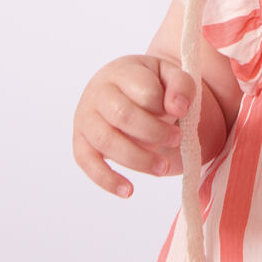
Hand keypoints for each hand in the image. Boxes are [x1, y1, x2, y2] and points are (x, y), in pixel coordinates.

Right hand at [73, 54, 195, 197]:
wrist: (124, 86)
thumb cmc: (151, 82)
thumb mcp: (170, 74)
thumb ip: (181, 85)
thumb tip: (179, 108)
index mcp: (122, 71)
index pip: (144, 90)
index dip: (164, 106)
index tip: (181, 113)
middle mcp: (97, 92)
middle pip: (123, 116)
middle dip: (155, 133)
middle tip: (178, 139)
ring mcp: (85, 117)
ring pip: (107, 141)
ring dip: (138, 159)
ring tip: (164, 167)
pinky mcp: (79, 142)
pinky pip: (88, 163)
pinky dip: (107, 179)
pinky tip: (129, 191)